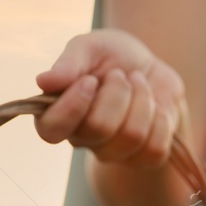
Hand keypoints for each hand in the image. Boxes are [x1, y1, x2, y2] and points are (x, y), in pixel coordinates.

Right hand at [34, 29, 187, 165]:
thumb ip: (68, 63)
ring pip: (132, 136)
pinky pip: (156, 148)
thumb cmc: (112, 56)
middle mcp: (82, 139)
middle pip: (99, 127)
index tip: (89, 80)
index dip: (71, 107)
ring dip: (142, 99)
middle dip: (118, 91)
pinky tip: (156, 106)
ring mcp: (112, 152)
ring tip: (138, 83)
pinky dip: (162, 119)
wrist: (151, 66)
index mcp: (58, 113)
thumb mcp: (90, 47)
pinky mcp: (143, 158)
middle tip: (119, 74)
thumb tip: (43, 81)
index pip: (51, 130)